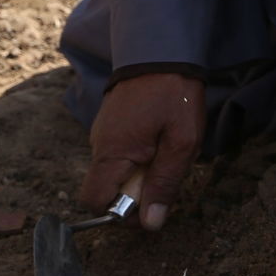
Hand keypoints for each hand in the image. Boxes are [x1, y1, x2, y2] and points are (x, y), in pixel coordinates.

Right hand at [80, 71, 203, 230]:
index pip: (94, 199)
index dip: (118, 213)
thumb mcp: (181, 144)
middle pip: (105, 188)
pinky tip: (156, 139)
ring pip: (113, 171)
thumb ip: (164, 184)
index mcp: (112, 152)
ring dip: (136, 174)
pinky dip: (134, 157)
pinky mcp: (109, 124)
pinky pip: (116, 154)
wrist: (161, 51)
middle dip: (134, 193)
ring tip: (164, 152)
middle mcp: (98, 144)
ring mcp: (101, 132)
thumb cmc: (174, 97)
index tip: (147, 205)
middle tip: (165, 173)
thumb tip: (149, 224)